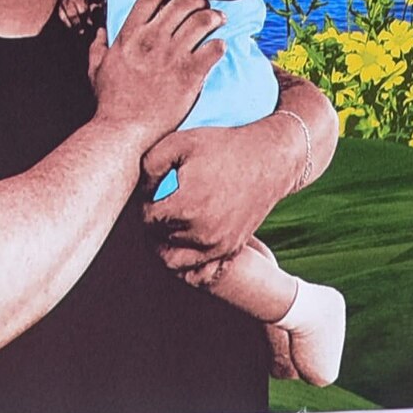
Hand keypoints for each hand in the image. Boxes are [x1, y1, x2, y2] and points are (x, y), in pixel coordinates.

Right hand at [87, 0, 225, 138]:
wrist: (123, 131)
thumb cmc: (109, 103)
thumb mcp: (96, 70)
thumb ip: (98, 47)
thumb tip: (100, 32)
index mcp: (130, 35)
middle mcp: (152, 39)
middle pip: (183, 1)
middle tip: (204, 6)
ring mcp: (172, 56)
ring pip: (203, 20)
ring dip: (214, 17)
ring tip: (219, 20)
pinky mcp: (190, 74)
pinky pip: (214, 48)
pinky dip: (220, 44)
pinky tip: (219, 48)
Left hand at [142, 106, 324, 272]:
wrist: (270, 158)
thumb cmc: (223, 145)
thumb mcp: (180, 142)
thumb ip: (149, 165)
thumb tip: (142, 192)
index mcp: (185, 206)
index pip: (148, 219)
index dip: (145, 204)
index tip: (154, 192)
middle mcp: (201, 232)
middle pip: (159, 240)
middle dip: (153, 225)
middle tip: (159, 207)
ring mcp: (218, 244)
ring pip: (175, 261)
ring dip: (165, 246)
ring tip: (167, 226)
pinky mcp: (231, 249)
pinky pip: (199, 269)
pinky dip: (186, 260)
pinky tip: (185, 239)